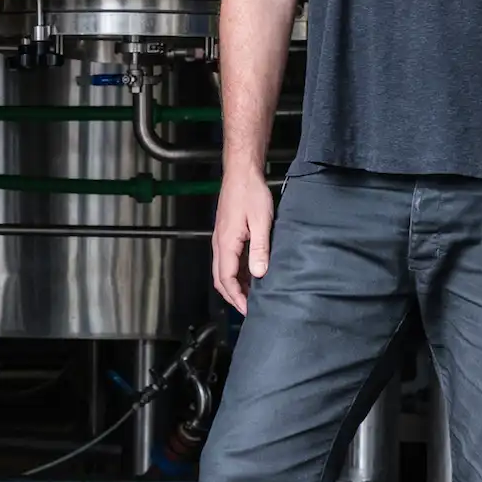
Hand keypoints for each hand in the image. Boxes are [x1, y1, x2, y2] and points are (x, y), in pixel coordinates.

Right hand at [212, 166, 274, 313]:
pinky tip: (251, 275)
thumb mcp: (261, 221)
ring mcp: (222, 239)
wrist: (242, 172)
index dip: (237, 297)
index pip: (227, 279)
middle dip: (234, 296)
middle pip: (221, 279)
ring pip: (224, 270)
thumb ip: (260, 248)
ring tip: (252, 295)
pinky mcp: (227, 234)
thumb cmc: (250, 191)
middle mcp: (219, 243)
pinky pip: (228, 260)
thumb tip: (260, 272)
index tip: (248, 309)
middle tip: (249, 308)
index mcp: (226, 243)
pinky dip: (237, 273)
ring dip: (236, 285)